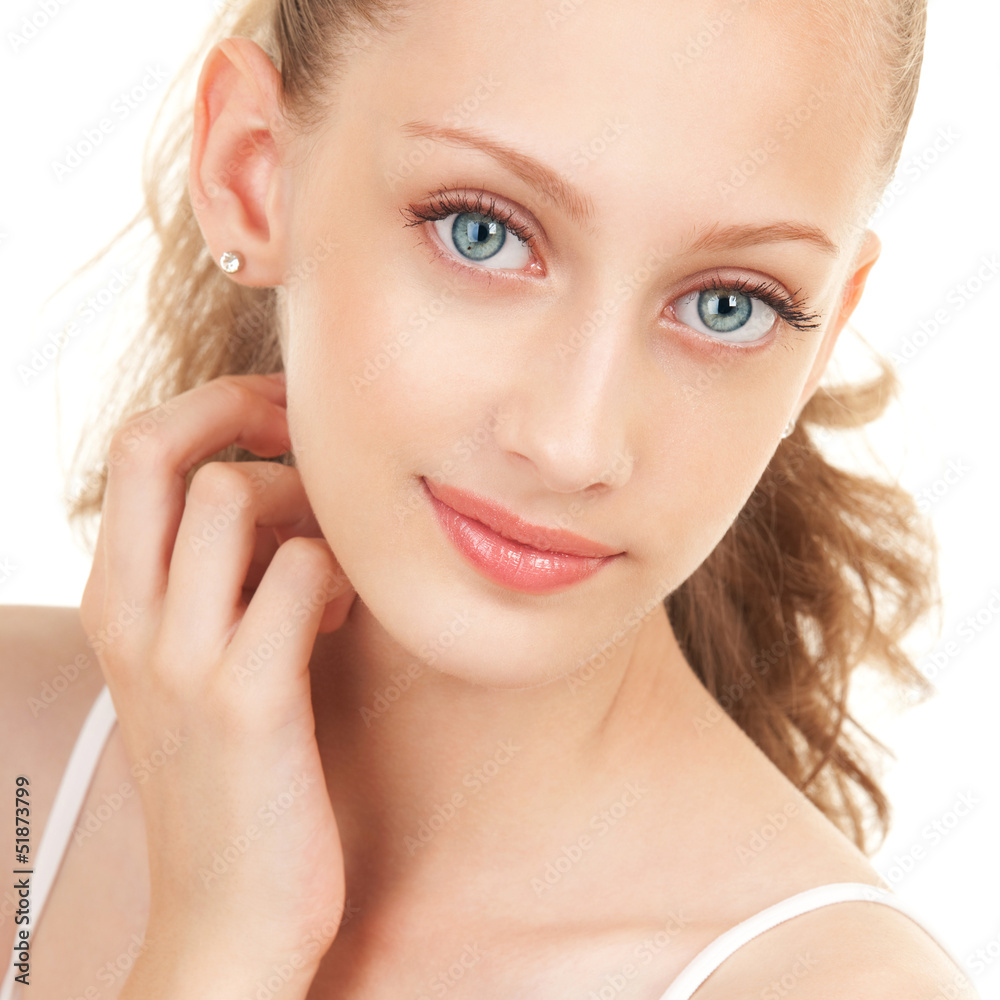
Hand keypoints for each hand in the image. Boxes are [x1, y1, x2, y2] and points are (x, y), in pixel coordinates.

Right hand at [80, 373, 356, 989]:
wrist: (228, 917)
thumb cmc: (232, 780)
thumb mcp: (195, 669)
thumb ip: (217, 581)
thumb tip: (283, 497)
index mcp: (116, 601)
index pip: (137, 448)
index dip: (213, 408)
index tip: (280, 418)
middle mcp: (132, 617)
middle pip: (158, 443)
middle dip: (243, 412)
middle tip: (310, 445)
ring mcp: (184, 658)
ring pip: (233, 491)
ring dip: (303, 503)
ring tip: (326, 570)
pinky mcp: (248, 701)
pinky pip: (300, 571)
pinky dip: (336, 573)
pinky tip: (340, 620)